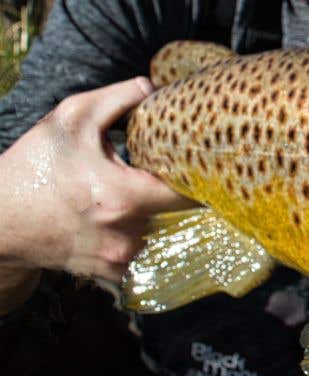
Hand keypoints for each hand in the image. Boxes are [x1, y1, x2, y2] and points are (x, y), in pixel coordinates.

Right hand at [0, 77, 193, 280]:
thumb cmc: (34, 167)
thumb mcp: (69, 122)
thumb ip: (116, 100)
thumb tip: (153, 87)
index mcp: (124, 197)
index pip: (188, 193)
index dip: (195, 175)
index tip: (194, 163)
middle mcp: (128, 235)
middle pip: (175, 212)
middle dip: (165, 191)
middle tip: (147, 173)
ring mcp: (121, 260)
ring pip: (159, 231)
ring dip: (148, 214)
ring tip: (117, 197)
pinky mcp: (113, 275)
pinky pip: (141, 252)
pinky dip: (133, 235)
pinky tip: (108, 220)